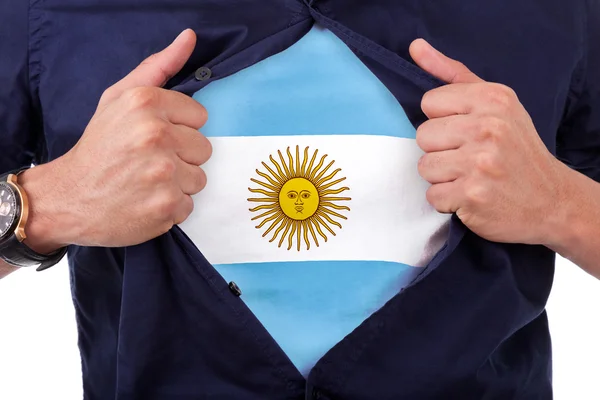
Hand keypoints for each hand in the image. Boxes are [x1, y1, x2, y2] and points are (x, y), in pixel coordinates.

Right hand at [21, 29, 211, 250]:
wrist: (68, 196)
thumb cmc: (98, 146)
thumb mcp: (119, 98)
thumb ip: (158, 67)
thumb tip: (190, 37)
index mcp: (146, 103)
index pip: (200, 117)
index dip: (179, 128)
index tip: (155, 137)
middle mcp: (155, 135)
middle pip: (204, 148)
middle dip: (181, 156)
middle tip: (148, 161)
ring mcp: (162, 174)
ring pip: (199, 178)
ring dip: (177, 183)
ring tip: (147, 182)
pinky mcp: (165, 207)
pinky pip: (189, 205)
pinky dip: (170, 208)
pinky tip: (145, 201)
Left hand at [409, 39, 568, 244]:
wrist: (551, 200)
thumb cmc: (516, 148)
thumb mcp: (496, 104)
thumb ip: (453, 75)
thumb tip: (416, 48)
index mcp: (493, 99)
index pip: (429, 102)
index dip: (442, 120)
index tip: (465, 131)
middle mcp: (488, 127)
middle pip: (423, 135)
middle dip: (440, 150)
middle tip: (469, 158)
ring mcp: (480, 162)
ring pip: (424, 167)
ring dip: (442, 177)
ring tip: (470, 177)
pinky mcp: (472, 195)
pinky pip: (433, 196)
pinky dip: (448, 202)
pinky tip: (470, 196)